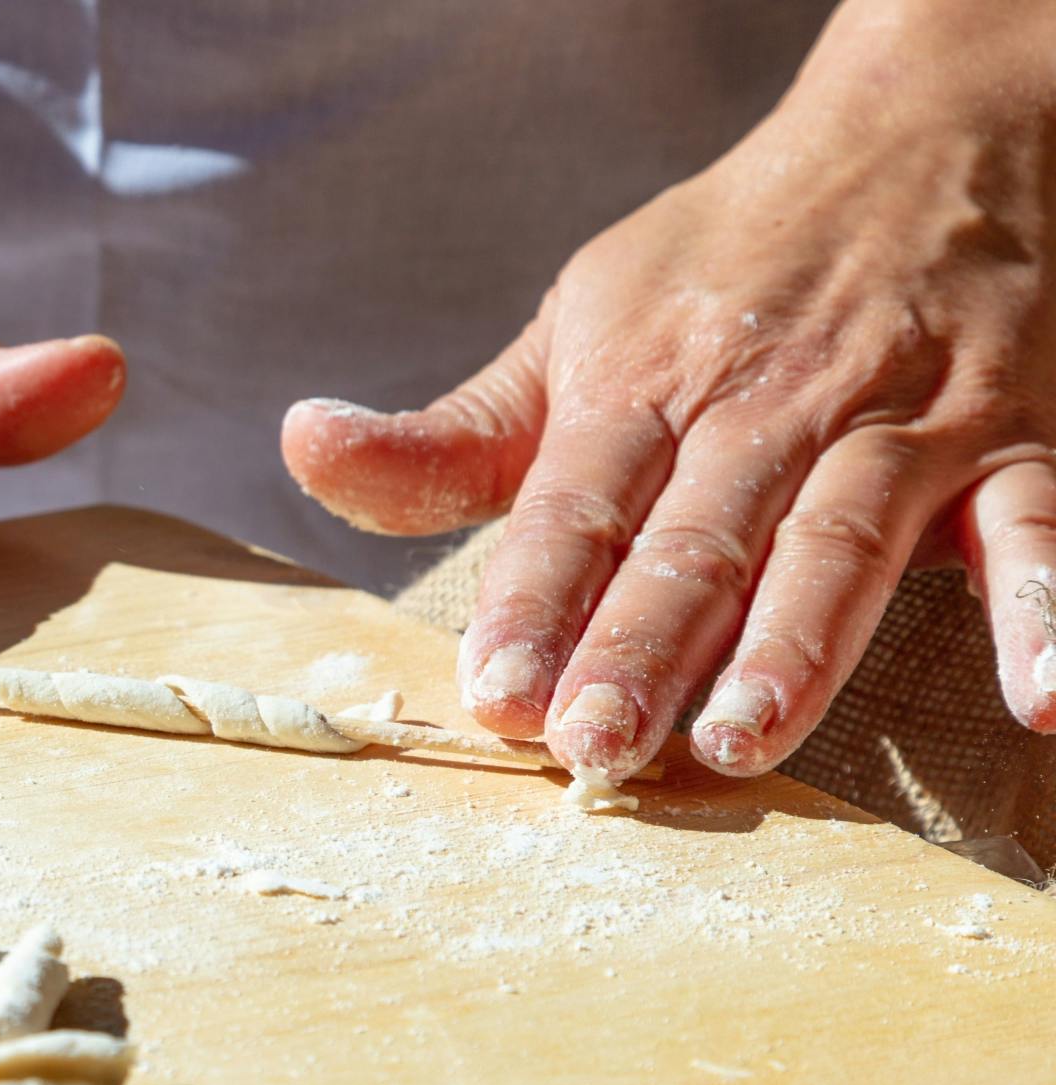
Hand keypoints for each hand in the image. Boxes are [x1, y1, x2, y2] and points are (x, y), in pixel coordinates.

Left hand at [283, 0, 1055, 781]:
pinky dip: (1048, 603)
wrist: (915, 134)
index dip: (532, 596)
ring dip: (796, 643)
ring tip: (741, 741)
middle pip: (697, 538)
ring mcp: (894, 420)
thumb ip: (452, 431)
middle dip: (641, 645)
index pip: (577, 504)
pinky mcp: (1009, 437)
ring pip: (839, 539)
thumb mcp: (573, 329)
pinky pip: (1037, 527)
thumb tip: (305, 447)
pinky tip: (1046, 694)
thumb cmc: (718, 266)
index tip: (491, 690)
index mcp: (645, 382)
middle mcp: (766, 403)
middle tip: (594, 748)